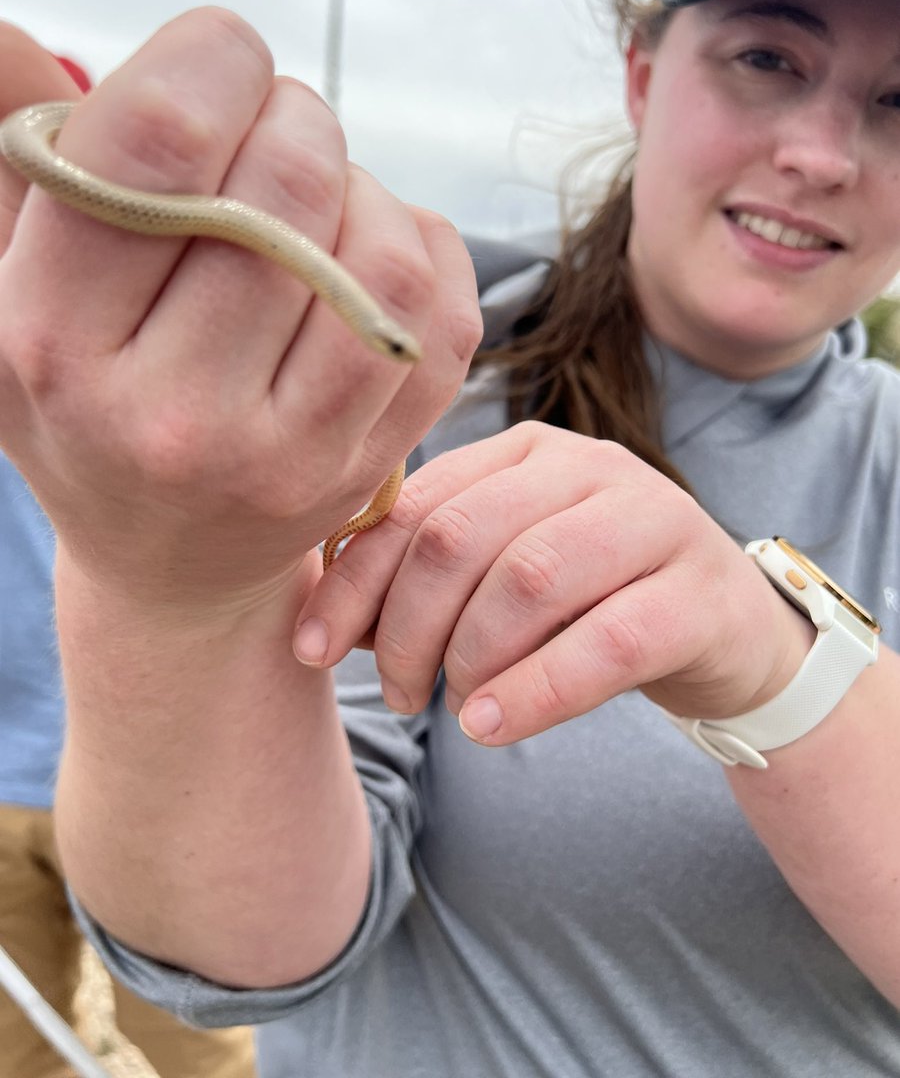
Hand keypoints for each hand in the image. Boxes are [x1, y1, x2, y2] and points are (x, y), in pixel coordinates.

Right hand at [0, 9, 480, 611]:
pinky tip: (366, 255)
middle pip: (290, 181)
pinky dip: (419, 248)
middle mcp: (173, 414)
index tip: (219, 63)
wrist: (169, 565)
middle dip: (295, 117)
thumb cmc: (90, 401)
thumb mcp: (18, 289)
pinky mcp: (370, 466)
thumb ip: (29, 165)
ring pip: (384, 250)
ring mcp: (288, 454)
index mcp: (58, 342)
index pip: (161, 138)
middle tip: (274, 133)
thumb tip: (11, 29)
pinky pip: (444, 313)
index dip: (214, 55)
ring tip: (318, 207)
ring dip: (364, 189)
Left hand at [294, 421, 814, 742]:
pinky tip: (491, 725)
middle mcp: (589, 466)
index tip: (312, 648)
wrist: (721, 628)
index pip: (415, 504)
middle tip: (401, 693)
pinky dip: (535, 691)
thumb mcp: (503, 577)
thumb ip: (428, 582)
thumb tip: (330, 625)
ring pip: (529, 578)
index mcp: (525, 451)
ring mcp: (653, 519)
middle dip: (408, 628)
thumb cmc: (591, 601)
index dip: (353, 580)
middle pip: (462, 537)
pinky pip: (606, 641)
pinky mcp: (699, 591)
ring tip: (455, 708)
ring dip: (469, 657)